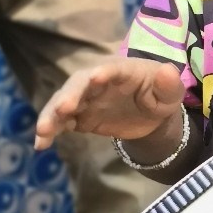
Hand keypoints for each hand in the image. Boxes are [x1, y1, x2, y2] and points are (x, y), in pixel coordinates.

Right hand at [36, 59, 185, 148]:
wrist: (150, 114)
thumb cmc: (161, 95)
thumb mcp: (171, 93)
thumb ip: (169, 84)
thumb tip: (168, 72)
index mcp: (122, 70)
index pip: (111, 69)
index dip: (104, 72)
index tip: (95, 77)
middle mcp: (97, 80)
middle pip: (79, 84)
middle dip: (70, 95)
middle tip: (63, 108)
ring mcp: (86, 97)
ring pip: (64, 102)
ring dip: (52, 114)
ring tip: (43, 131)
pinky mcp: (79, 116)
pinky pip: (62, 121)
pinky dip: (51, 130)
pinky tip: (41, 144)